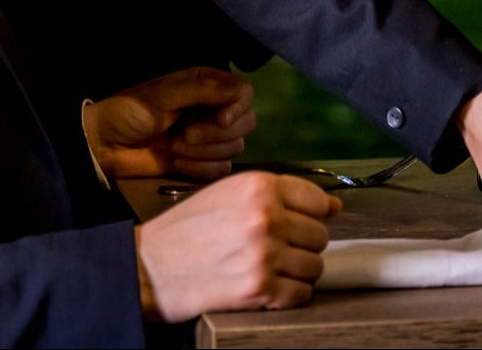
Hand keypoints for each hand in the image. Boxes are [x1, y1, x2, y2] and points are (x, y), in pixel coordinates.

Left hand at [86, 67, 255, 179]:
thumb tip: (242, 92)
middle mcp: (213, 109)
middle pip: (245, 123)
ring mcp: (209, 137)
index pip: (244, 93)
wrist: (106, 147)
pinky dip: (198, 168)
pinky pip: (221, 169)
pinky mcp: (202, 162)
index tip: (221, 119)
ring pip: (234, 148)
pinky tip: (176, 160)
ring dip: (202, 151)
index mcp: (206, 85)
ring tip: (174, 146)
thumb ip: (205, 90)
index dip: (238, 108)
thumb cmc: (130, 113)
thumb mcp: (164, 95)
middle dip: (215, 134)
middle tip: (185, 134)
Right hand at [135, 172, 339, 321]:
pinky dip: (289, 295)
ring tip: (268, 268)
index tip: (303, 223)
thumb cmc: (184, 231)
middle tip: (275, 250)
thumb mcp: (227, 194)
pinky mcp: (260, 289)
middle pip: (319, 235)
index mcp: (258, 187)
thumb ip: (278, 195)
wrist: (148, 269)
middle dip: (302, 245)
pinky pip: (302, 294)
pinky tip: (266, 287)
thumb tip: (332, 206)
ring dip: (297, 271)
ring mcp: (264, 254)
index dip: (312, 215)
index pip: (317, 200)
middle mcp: (265, 217)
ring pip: (315, 266)